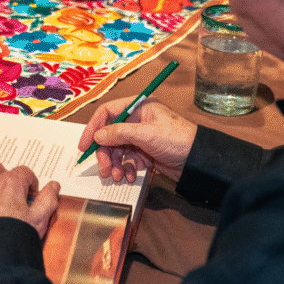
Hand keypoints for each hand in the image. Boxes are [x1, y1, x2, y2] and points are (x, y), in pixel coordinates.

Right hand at [77, 97, 197, 182]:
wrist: (198, 161)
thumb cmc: (178, 140)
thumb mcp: (146, 134)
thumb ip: (119, 133)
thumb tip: (97, 135)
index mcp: (138, 106)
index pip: (107, 112)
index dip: (93, 128)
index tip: (84, 146)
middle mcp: (138, 120)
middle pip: (110, 134)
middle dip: (105, 154)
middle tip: (104, 169)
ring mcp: (141, 137)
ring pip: (117, 150)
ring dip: (114, 165)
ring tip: (117, 177)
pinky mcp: (145, 152)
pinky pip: (127, 160)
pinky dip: (125, 169)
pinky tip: (129, 177)